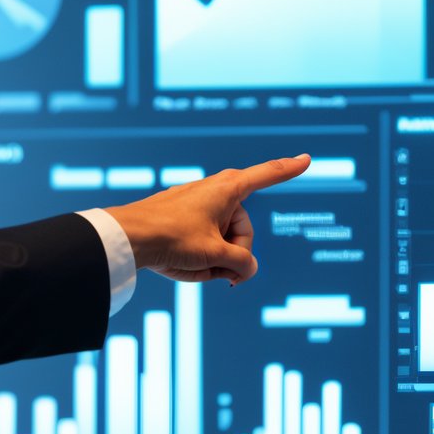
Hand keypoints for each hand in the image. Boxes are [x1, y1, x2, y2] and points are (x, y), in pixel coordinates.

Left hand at [107, 159, 311, 285]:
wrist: (126, 237)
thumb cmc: (171, 239)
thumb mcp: (214, 257)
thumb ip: (241, 264)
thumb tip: (246, 269)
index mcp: (228, 189)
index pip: (266, 176)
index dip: (289, 169)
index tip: (307, 158)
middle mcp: (214, 191)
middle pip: (242, 230)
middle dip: (235, 254)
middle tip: (224, 275)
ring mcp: (196, 204)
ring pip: (220, 240)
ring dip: (213, 261)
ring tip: (192, 268)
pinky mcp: (181, 217)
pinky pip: (201, 243)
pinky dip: (196, 258)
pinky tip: (179, 265)